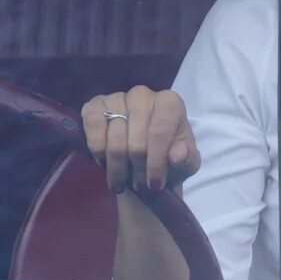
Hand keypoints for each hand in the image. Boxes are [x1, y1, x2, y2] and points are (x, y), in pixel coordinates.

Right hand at [80, 85, 199, 194]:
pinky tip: (103, 161)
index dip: (155, 161)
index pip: (159, 131)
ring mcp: (117, 97)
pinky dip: (97, 148)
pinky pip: (93, 124)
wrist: (143, 164)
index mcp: (170, 103)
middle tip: (139, 184)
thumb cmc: (168, 161)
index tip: (155, 183)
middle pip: (137, 138)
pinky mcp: (95, 105)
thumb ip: (187, 159)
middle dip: (137, 167)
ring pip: (115, 135)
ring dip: (117, 165)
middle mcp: (143, 94)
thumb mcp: (186, 165)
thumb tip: (177, 154)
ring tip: (121, 181)